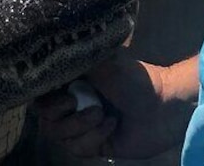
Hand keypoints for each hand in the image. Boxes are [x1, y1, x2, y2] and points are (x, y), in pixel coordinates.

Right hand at [35, 53, 198, 159]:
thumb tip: (48, 53)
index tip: (65, 94)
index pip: (41, 93)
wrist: (162, 106)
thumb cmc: (134, 79)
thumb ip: (71, 59)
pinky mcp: (93, 145)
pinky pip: (77, 149)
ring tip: (104, 115)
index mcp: (71, 81)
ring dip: (82, 126)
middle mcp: (72, 103)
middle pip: (46, 118)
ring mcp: (82, 125)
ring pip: (59, 136)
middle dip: (66, 115)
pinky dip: (94, 137)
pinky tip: (112, 126)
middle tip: (88, 104)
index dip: (46, 99)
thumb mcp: (101, 60)